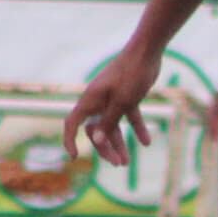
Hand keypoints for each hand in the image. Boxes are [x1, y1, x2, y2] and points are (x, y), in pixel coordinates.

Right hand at [64, 48, 162, 168]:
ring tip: (126, 162)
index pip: (72, 123)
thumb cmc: (132, 75)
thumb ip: (109, 122)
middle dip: (105, 148)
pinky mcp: (127, 96)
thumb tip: (97, 141)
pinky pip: (128, 116)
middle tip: (117, 164)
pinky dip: (136, 128)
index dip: (70, 140)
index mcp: (90, 100)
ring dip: (119, 143)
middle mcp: (98, 101)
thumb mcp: (122, 102)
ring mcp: (112, 99)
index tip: (74, 157)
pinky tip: (146, 142)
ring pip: (112, 126)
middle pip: (96, 130)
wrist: (147, 52)